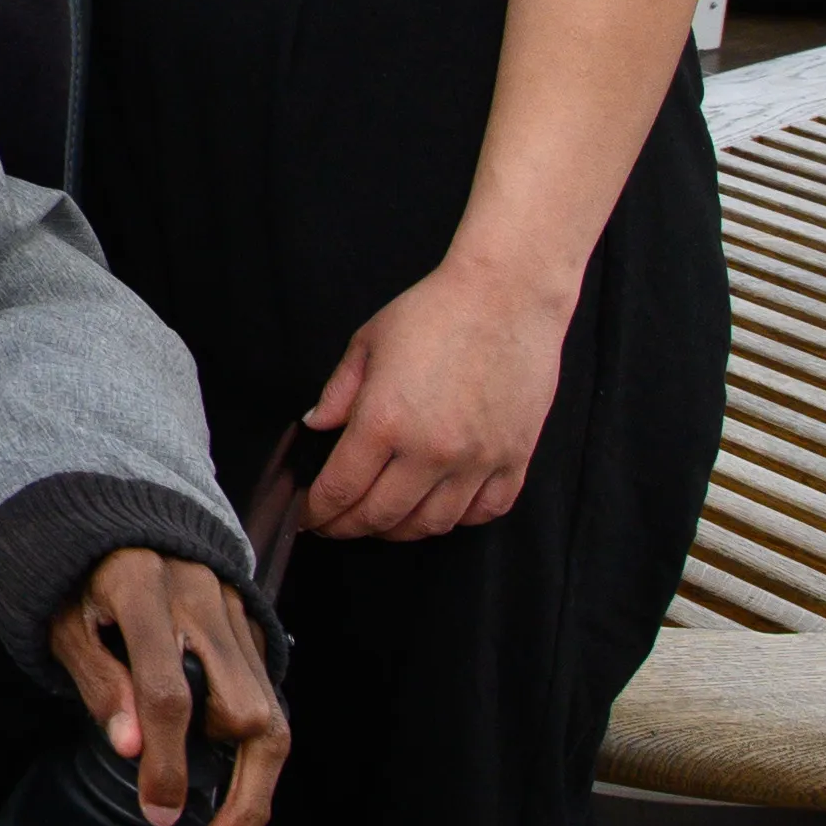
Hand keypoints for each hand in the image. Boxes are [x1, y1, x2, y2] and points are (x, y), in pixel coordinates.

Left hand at [43, 546, 289, 825]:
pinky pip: (269, 694)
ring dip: (255, 776)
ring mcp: (236, 608)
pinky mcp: (252, 623)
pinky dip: (258, 746)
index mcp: (141, 589)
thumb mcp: (62, 622)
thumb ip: (98, 680)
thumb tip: (131, 747)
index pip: (166, 692)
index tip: (160, 810)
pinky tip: (238, 784)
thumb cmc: (76, 578)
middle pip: (243, 709)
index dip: (164, 760)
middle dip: (233, 781)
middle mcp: (202, 596)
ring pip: (272, 709)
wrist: (112, 518)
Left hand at [299, 258, 570, 539]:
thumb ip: (339, 392)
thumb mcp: (367, 344)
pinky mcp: (516, 458)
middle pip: (382, 516)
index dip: (320, 511)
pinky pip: (486, 511)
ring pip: (433, 524)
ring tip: (383, 519)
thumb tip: (316, 426)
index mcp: (384, 422)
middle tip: (336, 525)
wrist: (507, 296)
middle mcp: (431, 451)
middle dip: (350, 527)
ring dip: (401, 529)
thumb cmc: (434, 312)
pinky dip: (459, 518)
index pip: (342, 489)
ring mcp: (478, 460)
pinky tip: (439, 506)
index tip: (310, 516)